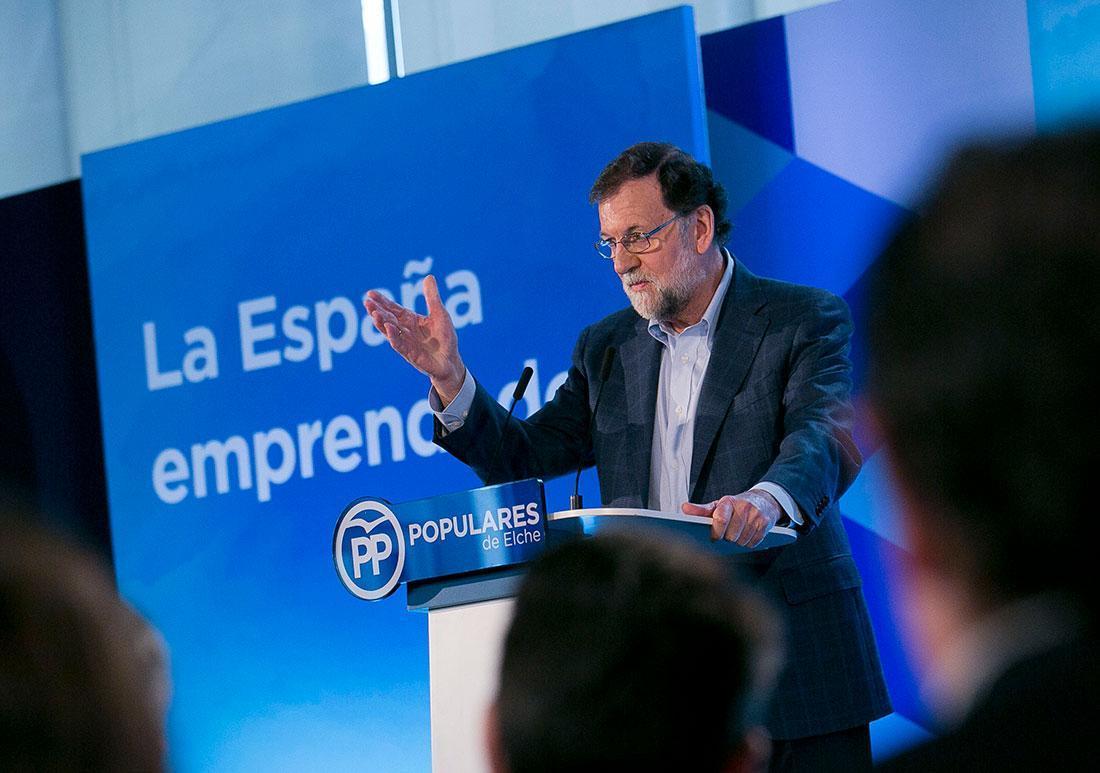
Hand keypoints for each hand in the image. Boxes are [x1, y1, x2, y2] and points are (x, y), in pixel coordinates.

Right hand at [363, 275, 465, 402]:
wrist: (451, 361)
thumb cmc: (445, 339)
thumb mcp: (440, 314)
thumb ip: (432, 297)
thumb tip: (428, 277)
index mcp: (410, 321)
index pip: (393, 309)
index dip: (382, 301)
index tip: (370, 293)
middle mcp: (405, 331)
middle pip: (388, 319)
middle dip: (377, 311)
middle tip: (367, 302)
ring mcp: (406, 343)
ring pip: (390, 332)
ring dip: (381, 323)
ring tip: (374, 313)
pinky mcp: (411, 355)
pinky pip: (400, 345)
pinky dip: (394, 337)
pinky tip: (388, 328)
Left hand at [682, 490, 779, 547]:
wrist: (763, 500)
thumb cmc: (736, 505)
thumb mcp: (718, 505)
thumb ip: (701, 510)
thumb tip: (684, 508)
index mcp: (728, 502)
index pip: (720, 519)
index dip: (715, 533)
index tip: (713, 538)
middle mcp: (743, 507)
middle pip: (731, 536)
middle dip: (727, 539)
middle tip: (727, 535)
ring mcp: (755, 515)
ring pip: (742, 541)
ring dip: (738, 542)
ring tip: (737, 534)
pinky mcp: (765, 524)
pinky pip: (753, 543)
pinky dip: (748, 543)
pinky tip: (747, 536)